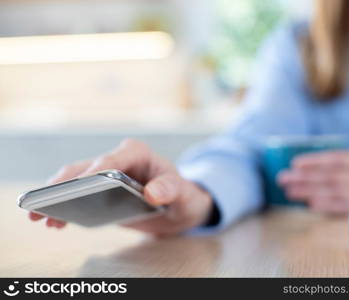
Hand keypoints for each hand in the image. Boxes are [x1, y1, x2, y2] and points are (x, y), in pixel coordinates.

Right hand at [29, 139, 212, 235]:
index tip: (80, 185)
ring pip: (75, 181)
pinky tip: (56, 221)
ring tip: (40, 216)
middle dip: (63, 184)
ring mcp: (106, 175)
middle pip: (85, 168)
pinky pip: (78, 196)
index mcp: (137, 153)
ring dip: (56, 196)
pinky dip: (65, 207)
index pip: (112, 159)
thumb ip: (171, 189)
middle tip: (43, 201)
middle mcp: (118, 160)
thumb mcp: (183, 193)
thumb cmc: (182, 195)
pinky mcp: (100, 191)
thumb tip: (151, 193)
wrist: (178, 207)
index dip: (94, 170)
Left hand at [278, 151, 348, 219]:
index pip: (332, 158)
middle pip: (327, 174)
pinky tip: (310, 204)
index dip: (312, 160)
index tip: (293, 163)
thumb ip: (337, 163)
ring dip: (308, 191)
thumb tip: (302, 167)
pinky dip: (326, 204)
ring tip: (289, 192)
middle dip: (302, 177)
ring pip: (332, 190)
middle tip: (282, 178)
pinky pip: (342, 206)